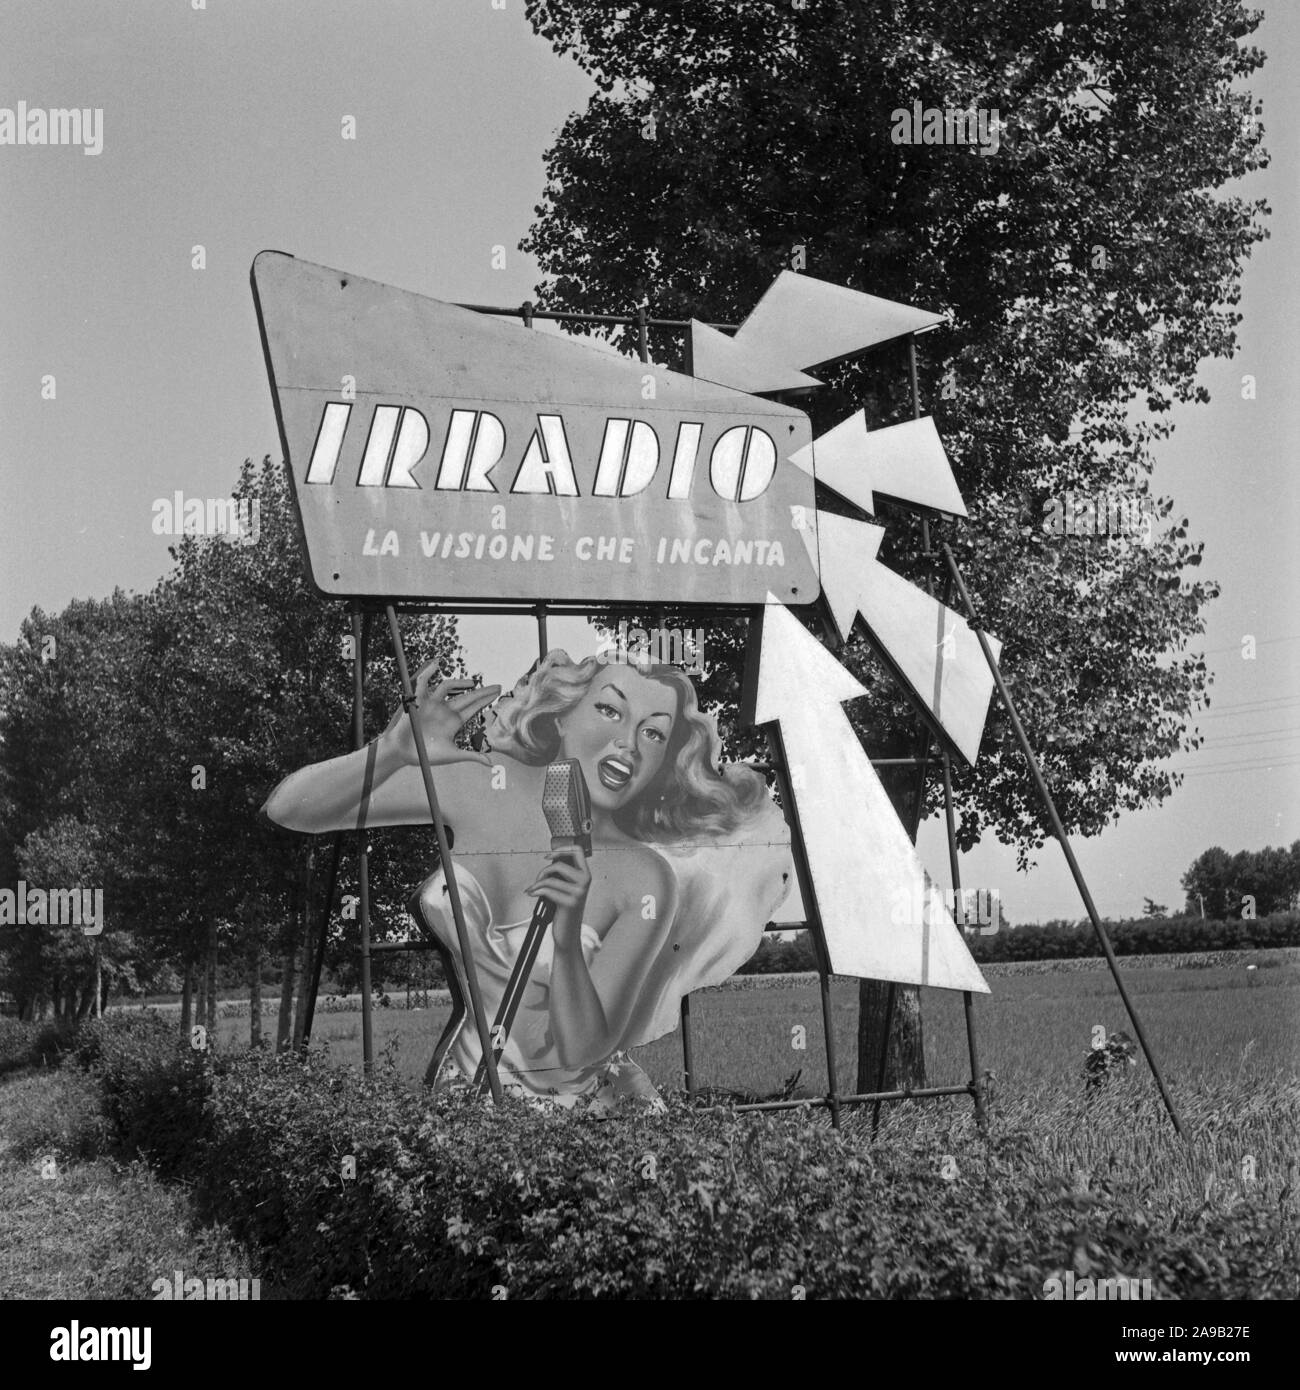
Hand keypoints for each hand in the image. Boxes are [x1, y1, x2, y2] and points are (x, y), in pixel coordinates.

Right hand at [380, 660, 499, 768]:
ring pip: (448, 687)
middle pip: (467, 697)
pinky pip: (423, 683)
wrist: (404, 755)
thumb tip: (491, 763)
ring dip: (459, 683)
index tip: (499, 692)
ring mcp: (433, 705)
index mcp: (455, 722)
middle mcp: (445, 711)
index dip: (486, 699)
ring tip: (472, 683)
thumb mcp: (452, 755)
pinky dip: (428, 672)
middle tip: (499, 686)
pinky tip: (436, 664)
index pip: (473, 707)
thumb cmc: (427, 755)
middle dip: (482, 691)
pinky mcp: (419, 701)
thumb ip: (471, 756)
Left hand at [524, 844, 591, 947]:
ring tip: (533, 889)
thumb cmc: (565, 910)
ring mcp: (579, 892)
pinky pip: (547, 890)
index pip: (577, 851)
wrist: (568, 933)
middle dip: (544, 870)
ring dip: (537, 883)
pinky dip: (535, 891)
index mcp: (585, 875)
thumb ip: (563, 873)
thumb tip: (551, 859)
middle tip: (539, 879)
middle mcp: (585, 882)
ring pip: (551, 878)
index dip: (561, 849)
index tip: (549, 856)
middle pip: (560, 864)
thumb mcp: (567, 888)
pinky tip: (532, 893)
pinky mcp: (570, 902)